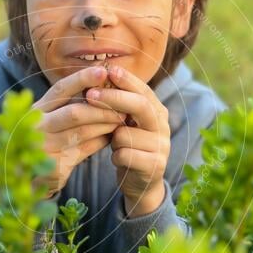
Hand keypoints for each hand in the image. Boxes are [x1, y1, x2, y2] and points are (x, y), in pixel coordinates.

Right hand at [31, 65, 126, 197]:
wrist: (29, 174)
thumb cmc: (47, 139)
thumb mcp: (52, 119)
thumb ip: (71, 105)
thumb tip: (102, 85)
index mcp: (38, 109)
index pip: (61, 89)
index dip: (82, 78)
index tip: (104, 71)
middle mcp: (38, 126)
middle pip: (75, 112)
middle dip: (102, 108)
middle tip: (123, 106)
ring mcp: (45, 147)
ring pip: (82, 132)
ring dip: (105, 125)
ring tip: (121, 120)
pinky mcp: (54, 166)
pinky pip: (85, 151)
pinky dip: (100, 142)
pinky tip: (111, 137)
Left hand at [85, 64, 170, 216]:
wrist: (141, 183)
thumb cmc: (129, 146)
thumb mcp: (125, 123)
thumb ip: (119, 106)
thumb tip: (98, 79)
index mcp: (156, 111)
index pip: (143, 90)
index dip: (126, 80)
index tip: (107, 70)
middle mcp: (163, 125)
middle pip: (139, 105)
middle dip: (113, 98)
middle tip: (90, 95)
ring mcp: (162, 146)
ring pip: (125, 134)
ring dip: (112, 140)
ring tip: (115, 145)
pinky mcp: (155, 165)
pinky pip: (124, 155)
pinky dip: (116, 157)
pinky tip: (119, 160)